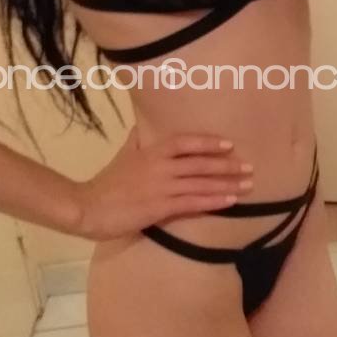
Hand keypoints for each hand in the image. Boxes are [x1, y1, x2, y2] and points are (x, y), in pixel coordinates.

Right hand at [74, 131, 252, 241]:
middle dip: (227, 165)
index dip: (208, 143)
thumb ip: (137, 142)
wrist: (87, 208)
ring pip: (201, 183)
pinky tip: (230, 201)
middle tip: (249, 167)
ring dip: (227, 184)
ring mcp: (161, 187)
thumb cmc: (106, 184)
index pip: (185, 143)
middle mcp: (160, 167)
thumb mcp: (123, 156)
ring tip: (248, 185)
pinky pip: (193, 203)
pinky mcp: (160, 208)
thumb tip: (143, 128)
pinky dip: (214, 201)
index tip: (229, 145)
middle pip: (200, 163)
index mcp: (151, 152)